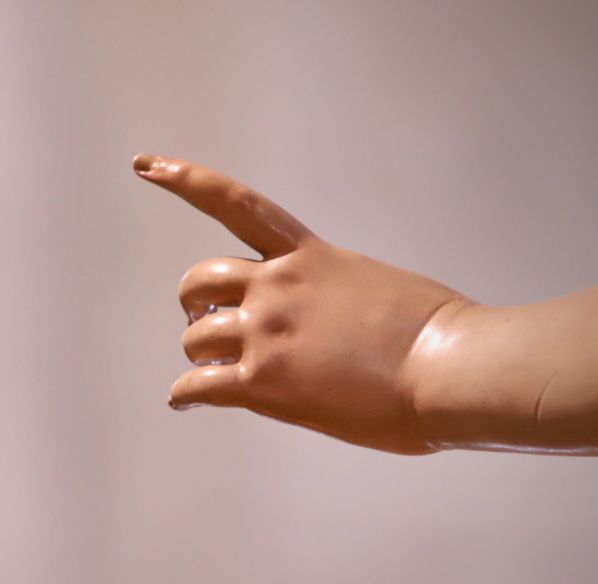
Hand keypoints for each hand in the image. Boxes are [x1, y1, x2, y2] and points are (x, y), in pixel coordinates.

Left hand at [133, 154, 469, 453]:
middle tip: (207, 328)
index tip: (144, 165)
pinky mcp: (263, 381)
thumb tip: (326, 335)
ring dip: (200, 357)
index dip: (186, 180)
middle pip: (199, 283)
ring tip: (216, 374)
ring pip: (194, 339)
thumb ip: (338, 299)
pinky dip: (185, 396)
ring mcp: (266, 332)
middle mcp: (277, 286)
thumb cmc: (440, 338)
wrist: (452, 368)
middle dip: (196, 306)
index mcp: (309, 256)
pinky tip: (186, 403)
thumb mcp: (381, 291)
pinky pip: (197, 387)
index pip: (236, 205)